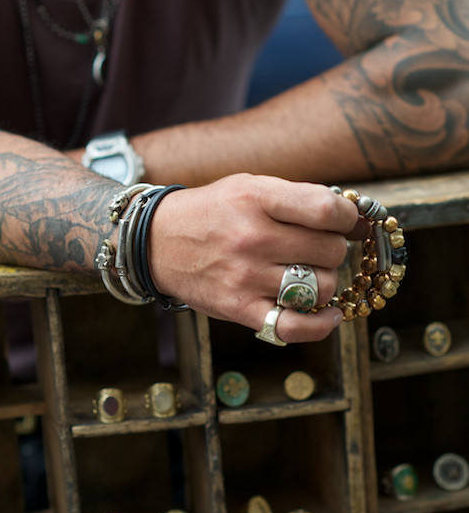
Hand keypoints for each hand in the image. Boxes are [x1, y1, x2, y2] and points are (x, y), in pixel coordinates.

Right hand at [148, 174, 367, 342]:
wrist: (158, 242)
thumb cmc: (212, 212)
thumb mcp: (249, 187)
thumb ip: (297, 198)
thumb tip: (354, 219)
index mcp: (256, 199)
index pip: (327, 210)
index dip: (348, 218)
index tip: (345, 222)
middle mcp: (252, 237)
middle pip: (330, 250)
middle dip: (332, 248)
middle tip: (316, 247)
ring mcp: (245, 276)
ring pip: (321, 286)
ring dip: (323, 281)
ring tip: (306, 272)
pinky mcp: (239, 308)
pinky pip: (295, 325)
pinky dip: (321, 324)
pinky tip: (329, 313)